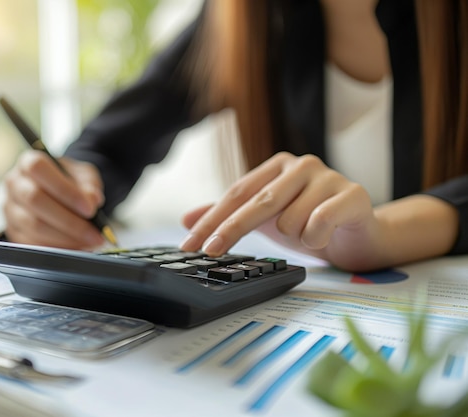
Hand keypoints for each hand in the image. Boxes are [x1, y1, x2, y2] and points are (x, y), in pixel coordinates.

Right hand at [3, 150, 106, 248]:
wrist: (60, 194)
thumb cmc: (70, 181)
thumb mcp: (83, 175)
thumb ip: (89, 184)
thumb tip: (92, 199)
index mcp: (28, 162)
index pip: (39, 169)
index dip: (65, 190)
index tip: (89, 208)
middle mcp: (14, 184)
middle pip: (35, 200)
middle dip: (69, 221)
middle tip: (94, 233)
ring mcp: (11, 210)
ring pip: (34, 226)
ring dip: (66, 238)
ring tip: (89, 242)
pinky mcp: (13, 232)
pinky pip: (32, 244)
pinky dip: (57, 249)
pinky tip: (76, 247)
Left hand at [179, 152, 382, 270]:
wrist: (360, 235)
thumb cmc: (310, 223)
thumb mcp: (264, 220)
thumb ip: (228, 216)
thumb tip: (186, 219)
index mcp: (278, 166)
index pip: (237, 193)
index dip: (211, 219)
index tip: (190, 243)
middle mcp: (301, 165)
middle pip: (257, 202)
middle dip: (231, 230)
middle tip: (211, 251)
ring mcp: (328, 176)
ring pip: (288, 220)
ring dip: (291, 238)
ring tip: (308, 236)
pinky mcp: (352, 194)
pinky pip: (318, 224)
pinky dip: (314, 239)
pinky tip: (323, 237)